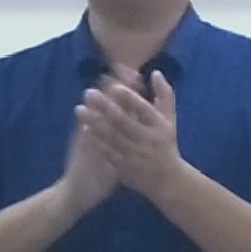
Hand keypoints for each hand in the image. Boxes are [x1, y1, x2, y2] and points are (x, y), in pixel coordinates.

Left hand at [79, 70, 187, 195]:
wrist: (168, 179)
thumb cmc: (166, 143)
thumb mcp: (170, 118)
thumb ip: (164, 94)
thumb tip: (155, 72)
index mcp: (159, 126)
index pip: (144, 110)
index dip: (130, 99)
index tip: (116, 87)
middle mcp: (147, 140)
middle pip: (124, 122)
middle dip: (105, 107)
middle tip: (89, 93)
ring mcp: (134, 155)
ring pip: (112, 137)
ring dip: (95, 122)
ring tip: (80, 109)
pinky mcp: (124, 167)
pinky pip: (108, 152)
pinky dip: (97, 140)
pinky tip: (85, 128)